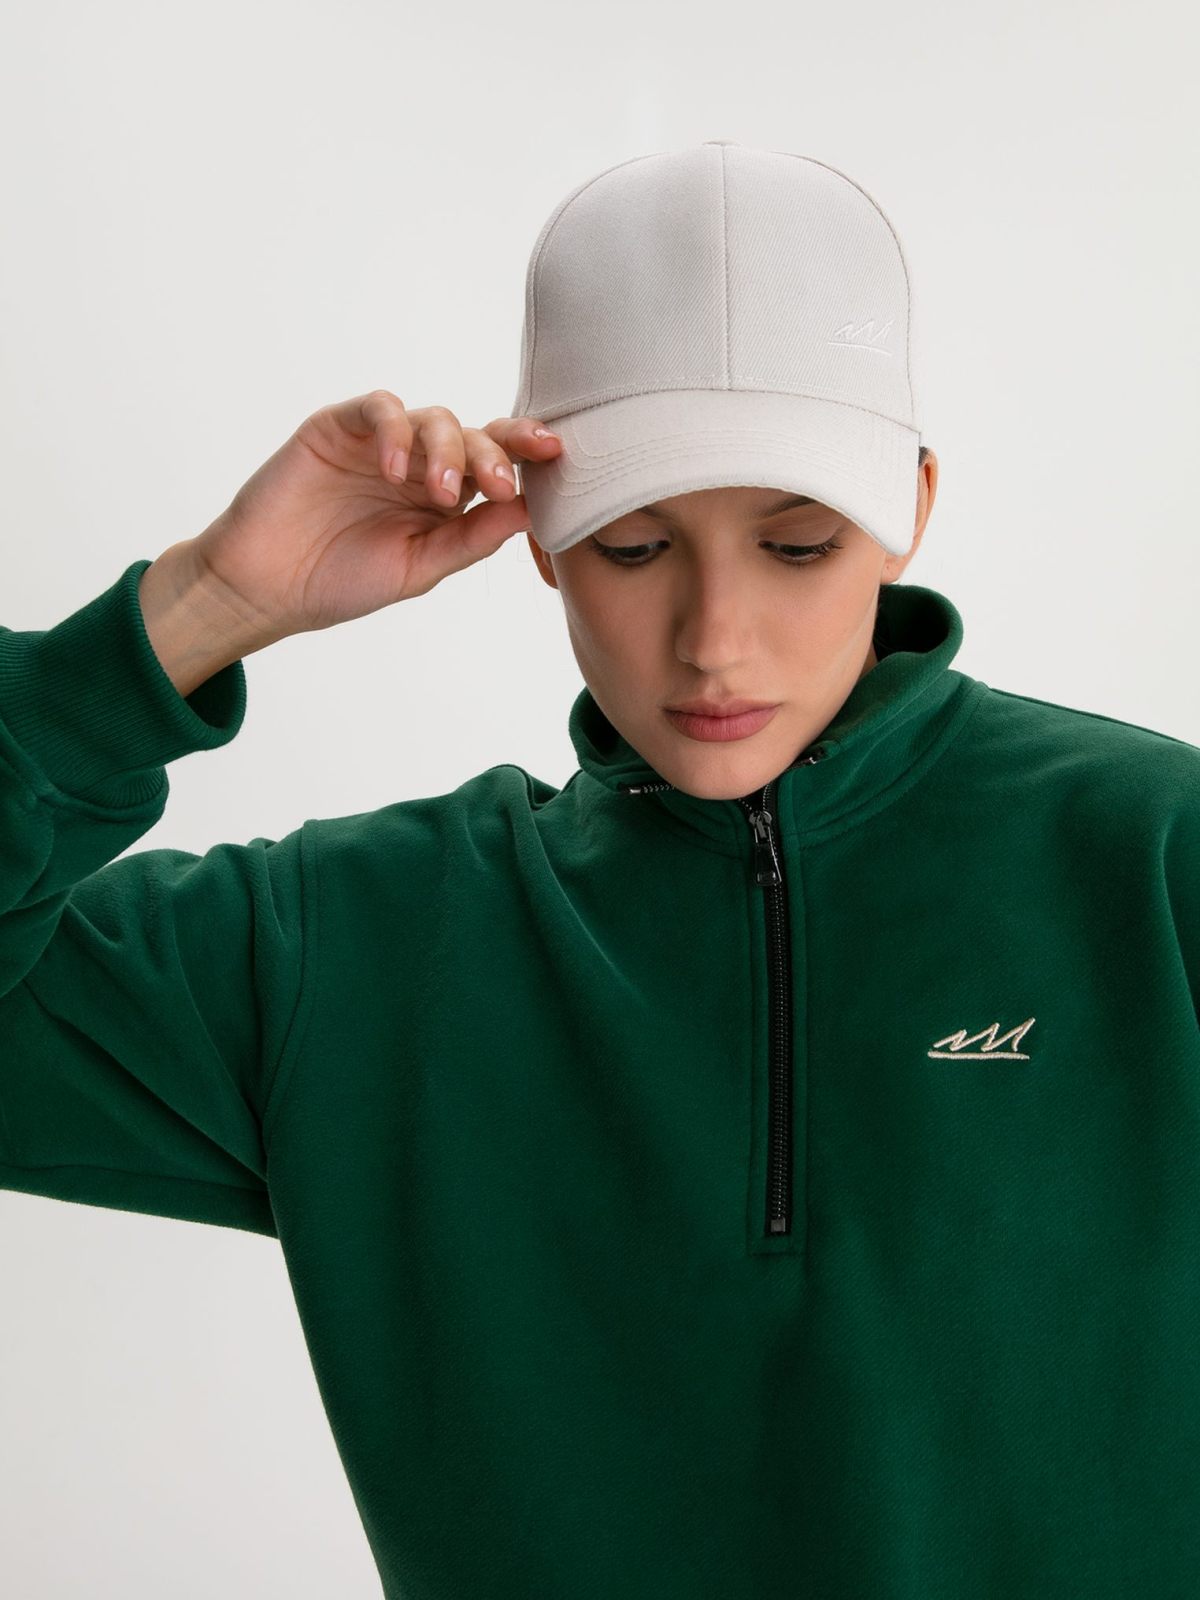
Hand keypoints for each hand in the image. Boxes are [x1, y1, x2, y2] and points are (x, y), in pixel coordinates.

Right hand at [182, 390, 562, 643]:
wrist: (267, 586)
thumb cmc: (341, 581)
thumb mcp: (418, 568)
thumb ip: (470, 540)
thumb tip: (529, 511)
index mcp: (446, 499)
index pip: (498, 465)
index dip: (527, 455)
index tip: (557, 457)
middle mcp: (420, 463)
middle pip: (475, 435)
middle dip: (498, 452)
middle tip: (503, 482)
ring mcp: (381, 442)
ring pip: (434, 418)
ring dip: (448, 450)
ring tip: (441, 493)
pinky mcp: (339, 426)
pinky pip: (380, 409)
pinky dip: (396, 432)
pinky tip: (396, 470)